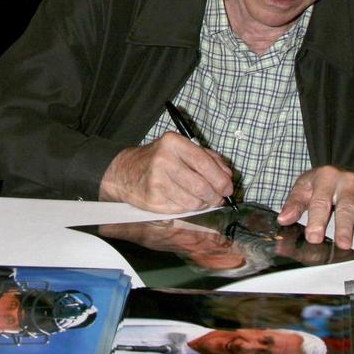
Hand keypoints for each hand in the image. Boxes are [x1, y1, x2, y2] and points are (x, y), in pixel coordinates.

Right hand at [99, 132, 235, 212]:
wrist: (125, 172)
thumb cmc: (159, 159)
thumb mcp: (181, 149)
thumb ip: (208, 158)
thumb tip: (227, 175)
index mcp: (173, 143)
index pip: (204, 163)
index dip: (221, 180)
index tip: (228, 188)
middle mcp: (164, 160)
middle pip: (201, 186)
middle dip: (215, 196)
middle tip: (218, 199)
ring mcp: (157, 181)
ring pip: (193, 202)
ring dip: (202, 204)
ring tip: (200, 199)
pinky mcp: (153, 199)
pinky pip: (181, 210)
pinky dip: (187, 208)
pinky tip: (182, 200)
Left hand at [277, 165, 353, 249]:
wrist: (341, 170)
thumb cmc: (321, 184)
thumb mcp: (304, 187)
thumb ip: (294, 203)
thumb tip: (284, 219)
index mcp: (325, 177)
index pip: (320, 201)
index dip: (316, 220)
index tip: (314, 237)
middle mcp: (347, 180)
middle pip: (346, 206)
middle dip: (344, 227)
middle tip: (344, 245)